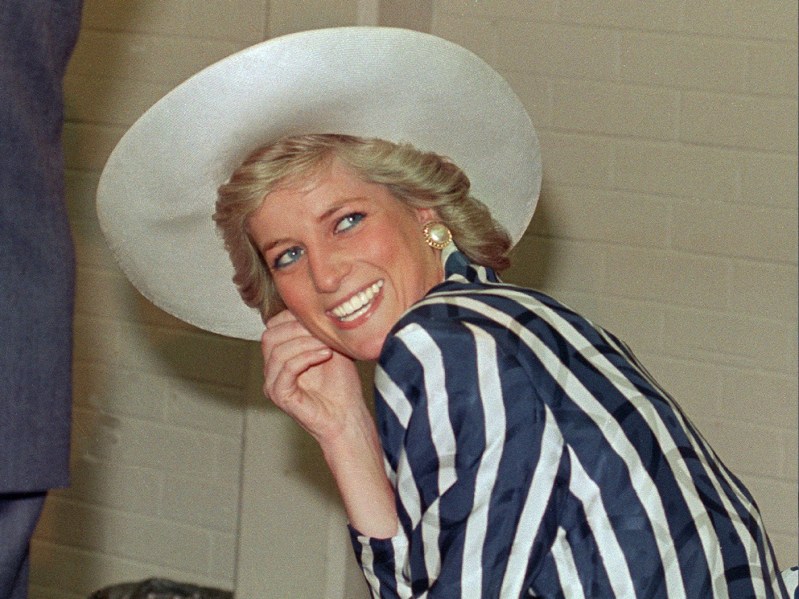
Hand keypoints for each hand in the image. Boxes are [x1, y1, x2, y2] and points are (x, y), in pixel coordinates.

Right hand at [261, 310, 364, 443]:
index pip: (273, 325)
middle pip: (269, 336)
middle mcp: (272, 369)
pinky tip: (324, 356)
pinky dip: (306, 358)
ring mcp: (273, 383)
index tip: (320, 319)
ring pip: (277, 351)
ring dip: (305, 343)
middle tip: (322, 332)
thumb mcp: (330, 346)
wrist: (348, 415)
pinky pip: (286, 369)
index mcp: (280, 355)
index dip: (294, 317)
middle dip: (298, 329)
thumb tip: (313, 304)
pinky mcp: (280, 396)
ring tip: (327, 346)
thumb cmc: (341, 384)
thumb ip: (316, 329)